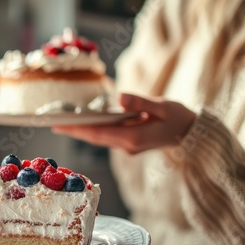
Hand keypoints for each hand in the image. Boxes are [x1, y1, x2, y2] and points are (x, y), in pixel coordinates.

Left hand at [52, 93, 195, 153]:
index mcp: (134, 137)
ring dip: (81, 133)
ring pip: (99, 140)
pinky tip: (83, 125)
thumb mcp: (163, 106)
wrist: (191, 133)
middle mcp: (127, 146)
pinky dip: (93, 132)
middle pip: (94, 138)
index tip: (61, 124)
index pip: (99, 133)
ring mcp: (128, 147)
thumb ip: (141, 102)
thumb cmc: (179, 117)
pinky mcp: (129, 144)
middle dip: (74, 131)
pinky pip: (106, 138)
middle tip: (53, 124)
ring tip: (63, 124)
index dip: (78, 128)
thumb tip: (120, 97)